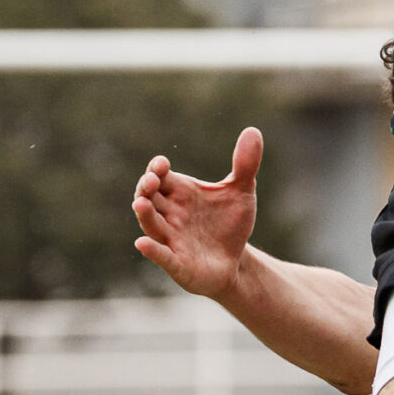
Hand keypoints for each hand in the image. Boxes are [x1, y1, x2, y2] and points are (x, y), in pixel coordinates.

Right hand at [132, 127, 262, 298]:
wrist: (236, 261)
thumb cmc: (229, 224)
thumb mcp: (242, 192)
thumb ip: (245, 164)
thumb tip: (253, 131)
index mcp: (180, 193)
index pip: (160, 176)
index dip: (157, 169)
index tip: (162, 164)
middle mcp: (170, 214)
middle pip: (148, 197)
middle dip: (146, 188)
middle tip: (151, 179)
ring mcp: (171, 238)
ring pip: (151, 224)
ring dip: (145, 214)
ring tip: (140, 203)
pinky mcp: (177, 263)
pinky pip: (161, 256)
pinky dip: (152, 250)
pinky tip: (142, 245)